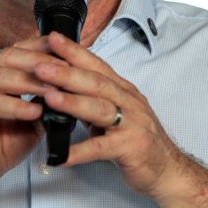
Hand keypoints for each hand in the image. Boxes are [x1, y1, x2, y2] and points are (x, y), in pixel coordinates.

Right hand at [0, 35, 58, 189]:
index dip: (41, 46)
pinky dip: (16, 106)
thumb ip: (47, 99)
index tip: (65, 49)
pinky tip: (34, 111)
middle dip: (39, 60)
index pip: (19, 49)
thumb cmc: (5, 142)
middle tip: (64, 69)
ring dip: (30, 81)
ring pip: (1, 76)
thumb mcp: (35, 117)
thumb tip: (70, 86)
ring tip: (53, 89)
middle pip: (9, 56)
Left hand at [34, 32, 184, 196]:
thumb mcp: (118, 113)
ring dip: (73, 102)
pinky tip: (61, 155)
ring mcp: (131, 124)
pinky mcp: (129, 148)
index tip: (53, 39)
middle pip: (97, 83)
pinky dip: (79, 152)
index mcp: (123, 91)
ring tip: (48, 97)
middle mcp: (128, 103)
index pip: (97, 66)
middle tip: (40, 66)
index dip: (75, 52)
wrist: (167, 168)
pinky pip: (101, 148)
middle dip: (67, 73)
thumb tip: (61, 89)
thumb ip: (94, 100)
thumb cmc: (140, 140)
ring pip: (100, 108)